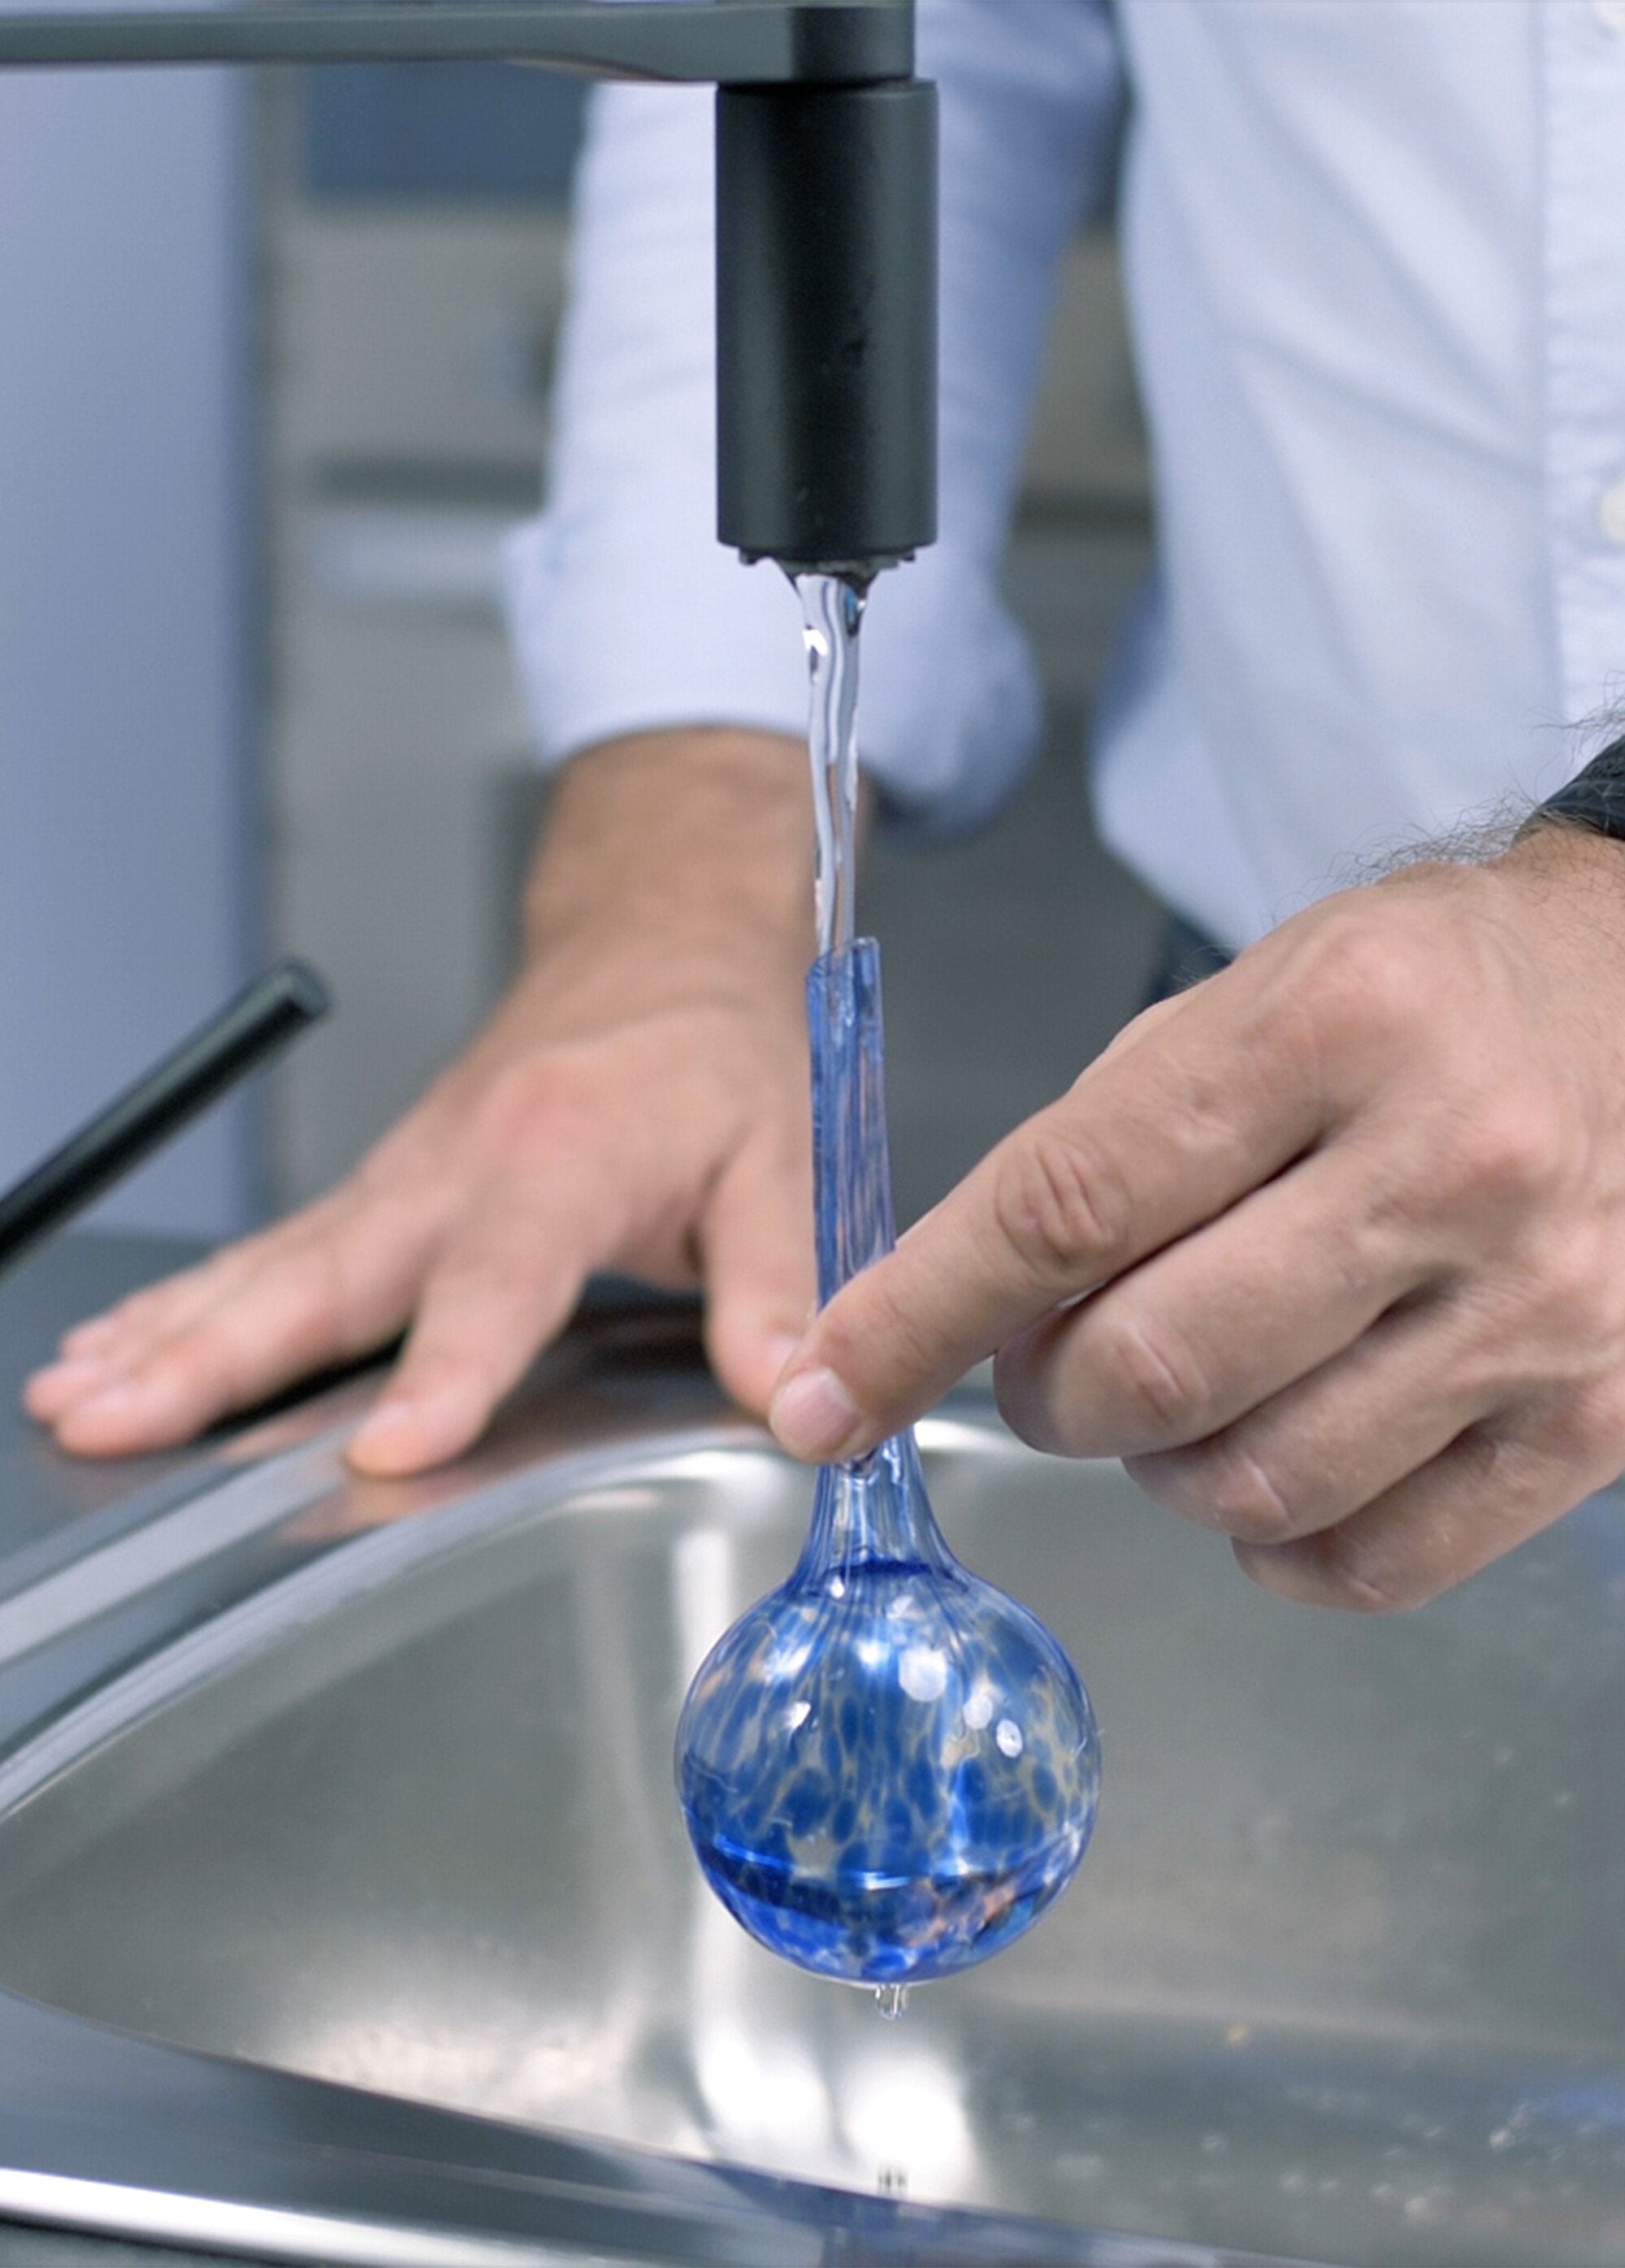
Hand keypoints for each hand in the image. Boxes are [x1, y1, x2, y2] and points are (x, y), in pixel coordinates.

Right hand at [26, 731, 817, 1475]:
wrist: (656, 944)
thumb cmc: (714, 1048)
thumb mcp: (784, 1158)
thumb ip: (779, 1286)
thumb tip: (795, 1401)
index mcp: (564, 1156)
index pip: (498, 1278)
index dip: (448, 1368)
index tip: (396, 1448)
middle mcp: (459, 1164)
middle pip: (328, 1271)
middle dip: (216, 1353)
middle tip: (118, 1415)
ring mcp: (405, 1175)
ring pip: (274, 1263)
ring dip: (170, 1331)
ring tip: (77, 1397)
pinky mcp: (384, 1189)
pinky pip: (275, 1253)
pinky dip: (189, 1301)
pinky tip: (121, 1347)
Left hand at [770, 829, 1624, 1607]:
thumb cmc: (1426, 994)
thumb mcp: (1247, 997)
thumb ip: (1102, 1152)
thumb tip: (961, 1322)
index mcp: (1335, 1027)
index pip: (1063, 1207)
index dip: (915, 1319)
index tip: (827, 1394)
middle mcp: (1454, 1167)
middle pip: (1151, 1368)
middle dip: (1044, 1395)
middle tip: (1048, 1366)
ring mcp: (1537, 1308)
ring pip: (1252, 1484)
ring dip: (1157, 1468)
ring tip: (1183, 1394)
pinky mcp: (1596, 1419)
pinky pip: (1373, 1559)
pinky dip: (1276, 1542)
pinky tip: (1276, 1456)